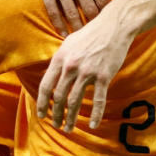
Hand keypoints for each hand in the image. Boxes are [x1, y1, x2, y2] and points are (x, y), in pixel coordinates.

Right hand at [23, 0, 111, 34]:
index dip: (106, 11)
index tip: (108, 19)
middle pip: (89, 9)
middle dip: (94, 22)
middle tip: (98, 32)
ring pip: (72, 13)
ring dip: (78, 28)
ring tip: (82, 37)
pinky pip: (53, 11)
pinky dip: (58, 24)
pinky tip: (63, 33)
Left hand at [36, 3, 134, 130]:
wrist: (114, 26)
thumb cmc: (91, 34)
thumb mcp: (68, 43)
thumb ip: (59, 60)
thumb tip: (52, 76)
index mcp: (60, 59)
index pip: (46, 86)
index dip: (42, 103)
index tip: (41, 115)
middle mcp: (71, 66)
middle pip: (59, 97)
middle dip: (56, 114)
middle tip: (57, 125)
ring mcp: (87, 72)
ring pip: (75, 101)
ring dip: (71, 118)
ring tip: (69, 128)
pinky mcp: (104, 76)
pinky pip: (98, 100)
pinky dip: (95, 114)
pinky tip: (92, 125)